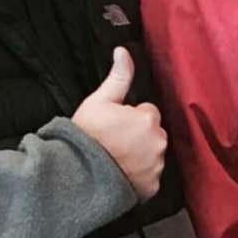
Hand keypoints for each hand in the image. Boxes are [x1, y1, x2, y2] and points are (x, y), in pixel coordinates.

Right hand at [70, 47, 165, 199]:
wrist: (78, 175)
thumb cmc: (87, 136)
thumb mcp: (99, 101)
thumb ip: (118, 77)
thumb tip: (123, 51)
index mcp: (148, 119)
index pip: (148, 112)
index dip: (130, 117)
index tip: (114, 125)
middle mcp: (158, 142)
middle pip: (153, 133)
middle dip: (139, 136)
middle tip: (114, 142)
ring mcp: (156, 166)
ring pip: (153, 155)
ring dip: (141, 155)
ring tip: (115, 158)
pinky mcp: (152, 186)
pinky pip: (150, 177)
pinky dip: (140, 176)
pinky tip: (121, 173)